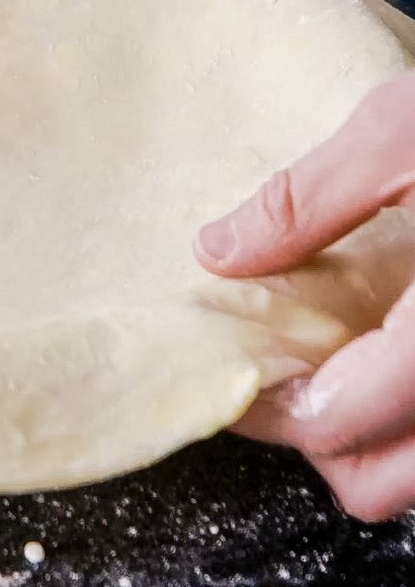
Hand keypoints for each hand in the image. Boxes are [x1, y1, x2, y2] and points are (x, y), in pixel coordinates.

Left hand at [195, 69, 414, 521]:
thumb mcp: (401, 133)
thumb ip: (305, 202)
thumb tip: (219, 251)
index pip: (339, 419)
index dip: (264, 408)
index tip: (228, 372)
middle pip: (383, 482)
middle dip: (313, 440)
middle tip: (275, 373)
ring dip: (368, 438)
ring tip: (329, 362)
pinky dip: (412, 417)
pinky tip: (389, 352)